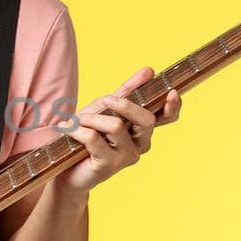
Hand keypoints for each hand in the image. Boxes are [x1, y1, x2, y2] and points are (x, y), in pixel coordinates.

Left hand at [55, 66, 181, 195]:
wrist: (66, 169)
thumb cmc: (87, 136)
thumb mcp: (105, 108)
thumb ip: (126, 91)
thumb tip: (149, 71)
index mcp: (143, 128)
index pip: (168, 117)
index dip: (173, 106)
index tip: (171, 92)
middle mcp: (140, 144)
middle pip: (146, 120)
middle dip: (124, 104)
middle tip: (104, 99)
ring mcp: (127, 157)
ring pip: (116, 126)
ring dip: (90, 118)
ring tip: (75, 122)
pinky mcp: (109, 166)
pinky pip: (94, 138)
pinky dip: (77, 129)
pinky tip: (69, 130)